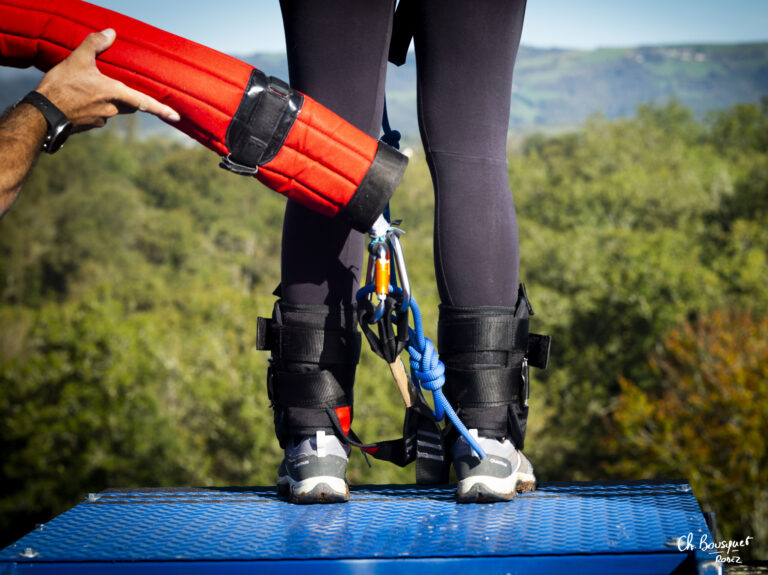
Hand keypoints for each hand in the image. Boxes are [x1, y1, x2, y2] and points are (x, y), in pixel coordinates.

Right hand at [35, 29, 179, 130]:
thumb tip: (111, 32)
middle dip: (126, 96)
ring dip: (105, 100)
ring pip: (112, 108)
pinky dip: (92, 107)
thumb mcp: (77, 59)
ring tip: (85, 89)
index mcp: (114, 93)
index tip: (176, 117)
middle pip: (128, 104)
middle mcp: (112, 109)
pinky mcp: (90, 125)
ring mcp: (101, 119)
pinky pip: (97, 114)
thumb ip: (95, 44)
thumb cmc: (61, 86)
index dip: (161, 109)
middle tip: (111, 86)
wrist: (43, 113)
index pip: (144, 102)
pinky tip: (78, 99)